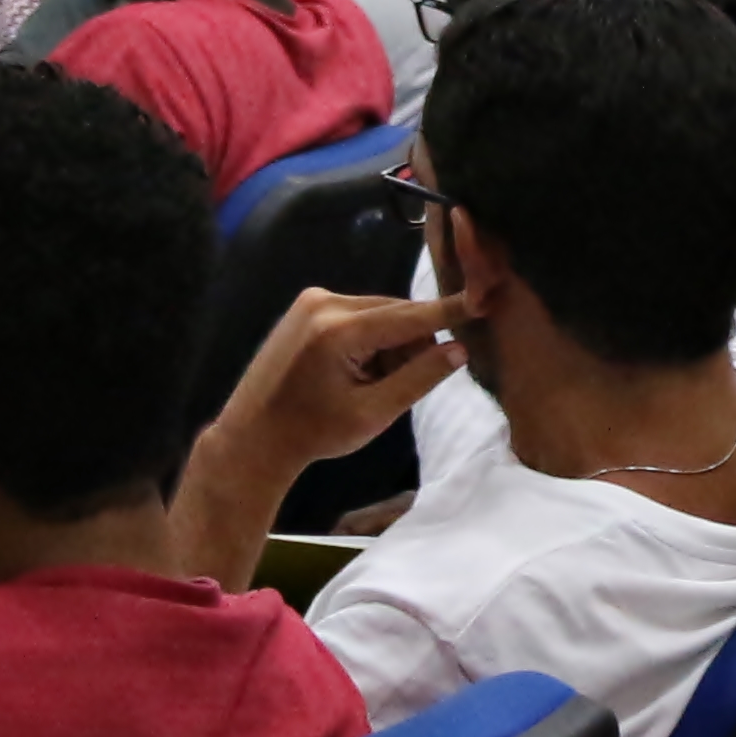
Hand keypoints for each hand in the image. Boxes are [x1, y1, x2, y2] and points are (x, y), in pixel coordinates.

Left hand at [211, 287, 474, 482]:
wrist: (254, 436)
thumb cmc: (313, 434)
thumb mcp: (373, 414)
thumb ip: (418, 378)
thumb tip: (459, 349)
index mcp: (338, 330)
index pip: (408, 316)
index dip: (447, 312)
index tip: (481, 301)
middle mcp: (325, 302)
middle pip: (395, 312)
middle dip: (410, 344)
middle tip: (395, 386)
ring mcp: (311, 300)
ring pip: (379, 312)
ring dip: (390, 342)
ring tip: (367, 383)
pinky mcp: (306, 304)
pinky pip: (358, 313)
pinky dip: (369, 338)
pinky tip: (354, 370)